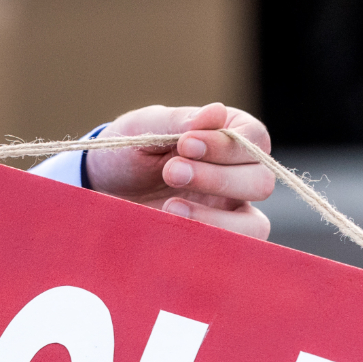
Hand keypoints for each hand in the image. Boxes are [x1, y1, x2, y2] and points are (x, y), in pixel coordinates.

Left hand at [86, 101, 274, 239]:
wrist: (101, 191)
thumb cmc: (128, 152)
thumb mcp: (144, 128)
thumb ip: (178, 122)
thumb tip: (217, 111)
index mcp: (230, 136)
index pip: (254, 139)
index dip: (225, 146)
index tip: (185, 145)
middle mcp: (240, 174)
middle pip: (261, 182)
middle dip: (217, 178)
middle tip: (171, 172)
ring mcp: (230, 212)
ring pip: (255, 224)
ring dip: (216, 218)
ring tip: (170, 206)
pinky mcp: (213, 240)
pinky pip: (231, 250)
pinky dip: (205, 241)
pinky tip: (172, 227)